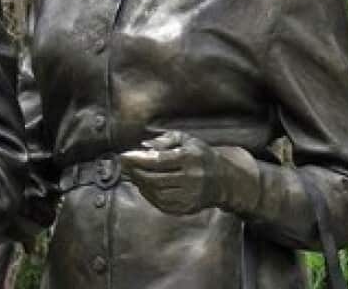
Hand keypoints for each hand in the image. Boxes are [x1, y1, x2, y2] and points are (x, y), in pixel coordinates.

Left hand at [120, 130, 249, 215]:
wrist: (224, 180)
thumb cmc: (201, 156)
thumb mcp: (187, 140)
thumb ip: (165, 139)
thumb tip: (144, 146)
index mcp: (190, 158)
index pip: (158, 160)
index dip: (138, 159)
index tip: (124, 156)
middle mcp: (191, 178)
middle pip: (154, 179)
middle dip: (136, 173)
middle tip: (125, 166)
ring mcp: (190, 196)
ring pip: (156, 193)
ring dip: (141, 184)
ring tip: (134, 175)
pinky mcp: (187, 208)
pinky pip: (162, 204)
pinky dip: (149, 196)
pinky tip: (145, 186)